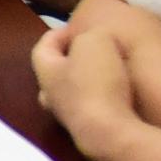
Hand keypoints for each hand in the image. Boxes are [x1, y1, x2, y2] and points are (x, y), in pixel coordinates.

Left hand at [30, 23, 135, 147]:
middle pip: (53, 75)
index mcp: (46, 72)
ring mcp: (69, 119)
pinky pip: (90, 110)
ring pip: (70, 95)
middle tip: (88, 52)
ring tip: (108, 72)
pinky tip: (119, 95)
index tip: (73, 26)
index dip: (56, 34)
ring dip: (85, 82)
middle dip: (68, 61)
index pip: (42, 48)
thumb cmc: (96, 82)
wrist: (109, 133)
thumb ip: (92, 34)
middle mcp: (51, 97)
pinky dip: (100, 100)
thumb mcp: (96, 42)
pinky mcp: (88, 133)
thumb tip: (96, 41)